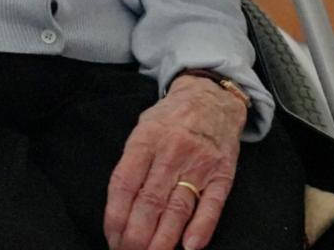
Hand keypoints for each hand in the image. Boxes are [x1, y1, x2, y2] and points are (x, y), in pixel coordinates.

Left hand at [103, 77, 247, 249]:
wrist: (211, 97)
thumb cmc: (171, 118)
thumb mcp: (142, 129)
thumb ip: (131, 162)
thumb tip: (119, 205)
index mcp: (146, 140)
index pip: (125, 184)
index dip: (116, 215)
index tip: (111, 237)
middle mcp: (171, 153)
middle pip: (150, 201)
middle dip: (136, 235)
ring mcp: (199, 165)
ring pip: (178, 208)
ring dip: (163, 239)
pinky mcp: (222, 174)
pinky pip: (212, 205)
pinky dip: (201, 228)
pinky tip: (188, 246)